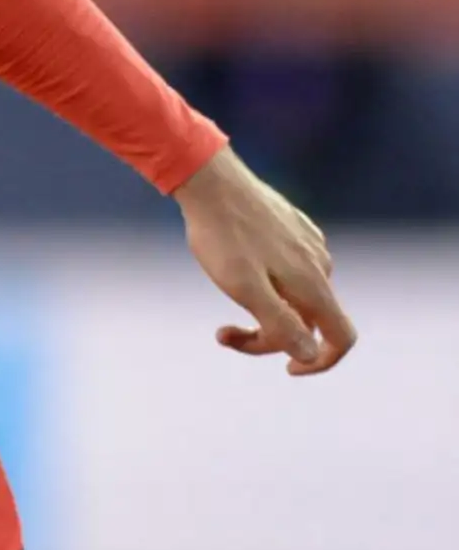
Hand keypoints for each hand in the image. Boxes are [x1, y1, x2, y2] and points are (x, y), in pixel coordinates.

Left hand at [173, 147, 356, 375]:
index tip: (287, 369)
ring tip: (223, 292)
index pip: (342, 338)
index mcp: (313, 283)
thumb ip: (280, 325)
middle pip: (309, 320)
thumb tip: (310, 354)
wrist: (209, 180)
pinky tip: (233, 268)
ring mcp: (308, 243)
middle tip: (223, 333)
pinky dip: (265, 283)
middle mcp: (320, 264)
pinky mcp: (292, 228)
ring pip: (295, 295)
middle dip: (269, 336)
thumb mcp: (245, 288)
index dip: (321, 362)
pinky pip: (288, 270)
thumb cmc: (223, 236)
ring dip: (264, 309)